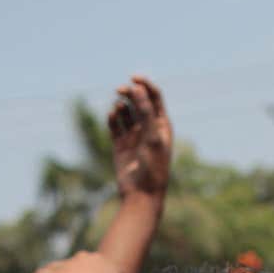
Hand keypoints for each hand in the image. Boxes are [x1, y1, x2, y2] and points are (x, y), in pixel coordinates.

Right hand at [110, 76, 171, 199]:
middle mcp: (148, 128)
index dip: (145, 85)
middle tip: (119, 90)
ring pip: (125, 112)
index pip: (154, 97)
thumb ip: (145, 112)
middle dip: (129, 92)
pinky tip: (111, 115)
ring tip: (118, 108)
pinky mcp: (120, 145)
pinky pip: (114, 125)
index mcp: (162, 124)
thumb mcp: (152, 137)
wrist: (142, 194)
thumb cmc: (153, 166)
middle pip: (138, 101)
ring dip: (121, 105)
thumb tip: (137, 88)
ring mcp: (133, 136)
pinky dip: (112, 118)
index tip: (133, 78)